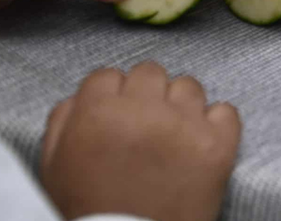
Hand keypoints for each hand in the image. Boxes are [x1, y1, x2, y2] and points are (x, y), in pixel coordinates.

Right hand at [41, 63, 240, 220]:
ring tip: (173, 136)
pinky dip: (217, 124)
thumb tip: (85, 94)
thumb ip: (64, 119)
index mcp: (98, 113)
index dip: (112, 96)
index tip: (117, 114)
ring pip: (189, 86)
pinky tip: (202, 143)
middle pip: (150, 72)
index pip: (109, 75)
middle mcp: (144, 111)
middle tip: (145, 124)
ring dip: (180, 106)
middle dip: (146, 95)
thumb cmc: (90, 209)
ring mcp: (185, 126)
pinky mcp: (218, 146)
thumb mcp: (54, 166)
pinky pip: (226, 110)